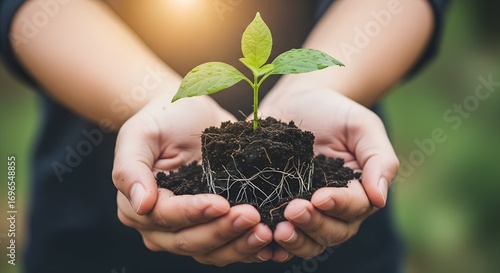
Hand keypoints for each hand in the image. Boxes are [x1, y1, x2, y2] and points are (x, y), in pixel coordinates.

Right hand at [112, 94, 272, 264]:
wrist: (187, 114)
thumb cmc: (161, 120)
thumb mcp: (139, 135)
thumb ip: (131, 169)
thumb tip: (141, 205)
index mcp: (138, 207)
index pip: (166, 217)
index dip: (193, 213)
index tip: (221, 203)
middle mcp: (161, 227)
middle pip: (190, 241)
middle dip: (222, 231)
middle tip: (252, 217)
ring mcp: (190, 230)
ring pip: (212, 252)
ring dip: (240, 246)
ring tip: (266, 232)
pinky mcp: (214, 227)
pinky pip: (230, 247)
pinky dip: (250, 249)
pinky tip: (272, 246)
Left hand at [258, 88, 398, 260]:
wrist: (295, 103)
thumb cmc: (334, 113)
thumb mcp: (362, 126)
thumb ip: (379, 159)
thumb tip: (380, 199)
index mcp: (357, 191)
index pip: (355, 207)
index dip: (339, 205)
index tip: (320, 197)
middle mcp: (334, 210)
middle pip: (332, 232)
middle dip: (313, 224)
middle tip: (293, 211)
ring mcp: (306, 213)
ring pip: (308, 242)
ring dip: (294, 241)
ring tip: (278, 230)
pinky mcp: (278, 210)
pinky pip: (280, 237)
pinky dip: (272, 246)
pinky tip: (263, 242)